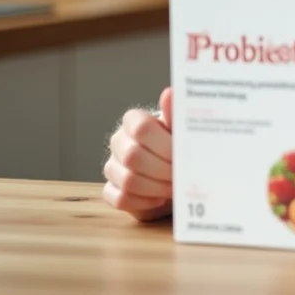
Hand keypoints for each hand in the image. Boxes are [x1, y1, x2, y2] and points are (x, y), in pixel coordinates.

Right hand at [102, 86, 173, 221]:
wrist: (174, 170)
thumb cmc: (177, 145)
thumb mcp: (180, 129)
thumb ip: (175, 113)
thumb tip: (169, 92)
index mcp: (134, 120)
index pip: (141, 127)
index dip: (164, 144)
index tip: (182, 155)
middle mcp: (119, 141)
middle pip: (133, 156)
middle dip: (162, 169)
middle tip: (181, 176)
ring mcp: (112, 166)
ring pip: (127, 180)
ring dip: (156, 187)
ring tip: (174, 187)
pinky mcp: (111, 189)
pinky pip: (120, 198)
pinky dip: (144, 201)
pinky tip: (159, 198)